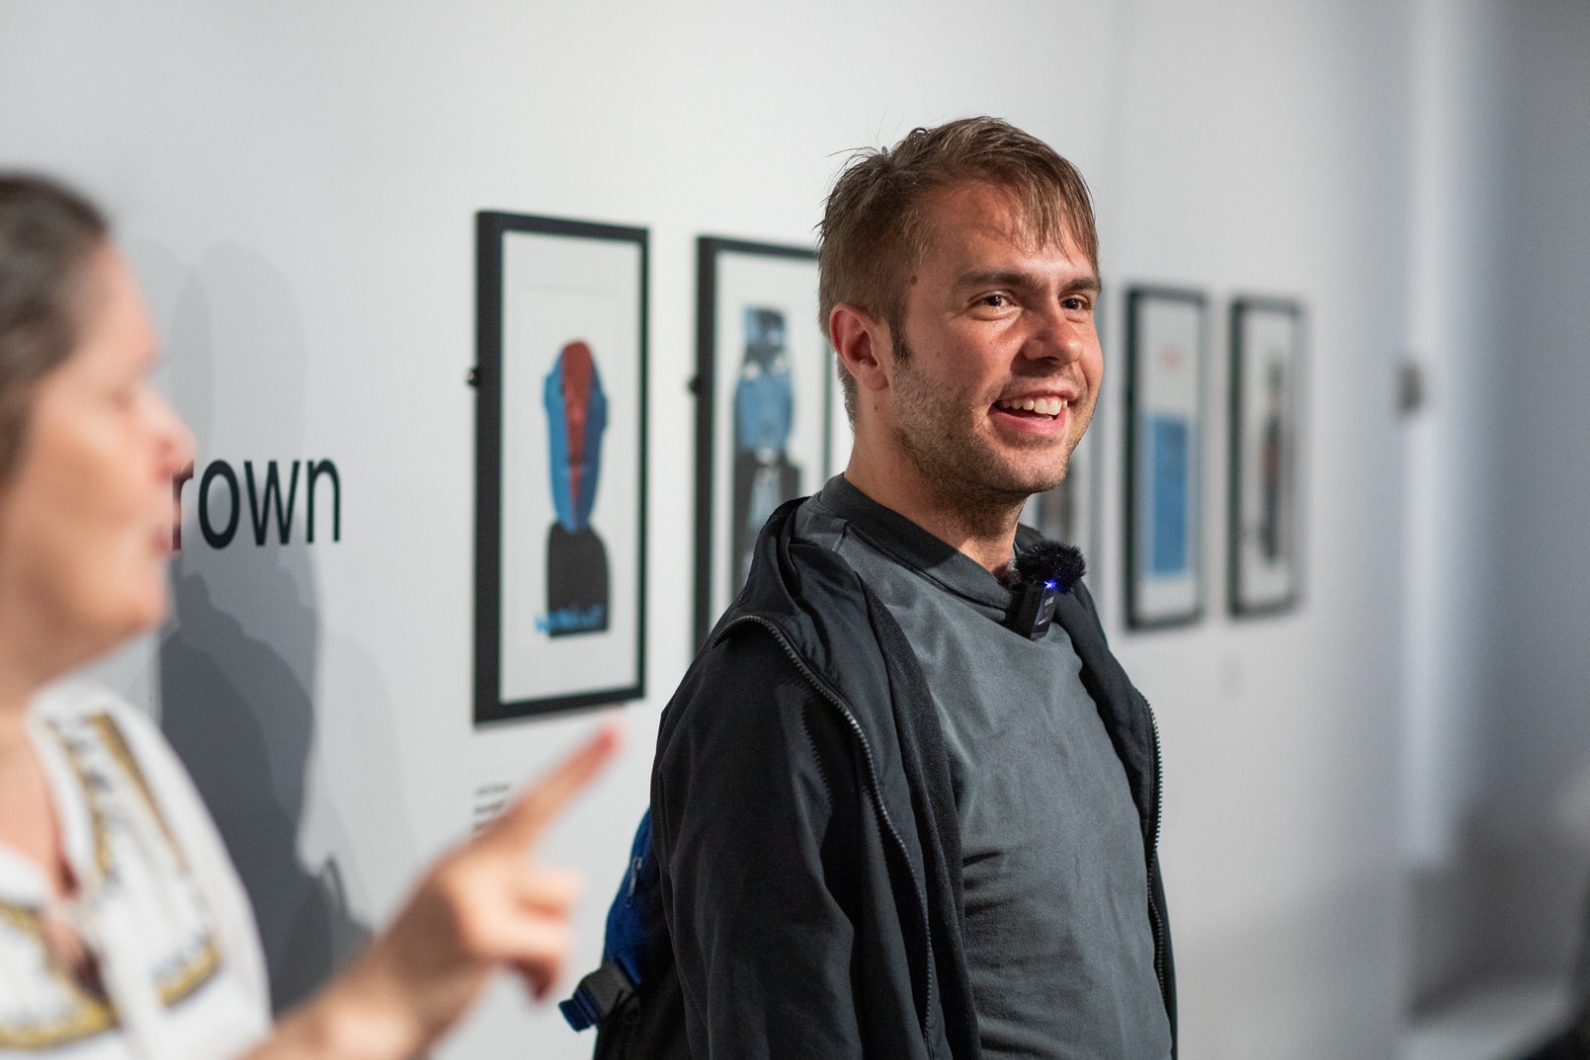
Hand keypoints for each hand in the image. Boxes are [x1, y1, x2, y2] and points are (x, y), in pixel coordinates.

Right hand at [263, 723, 620, 1059]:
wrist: (363, 1017)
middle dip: (551, 921)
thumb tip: (557, 889)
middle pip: (560, 875)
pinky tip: (514, 986)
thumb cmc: (412, 973)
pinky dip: (542, 978)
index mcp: (463, 859)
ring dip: (544, 953)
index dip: (578, 763)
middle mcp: (466, 867)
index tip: (615, 729)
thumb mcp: (455, 911)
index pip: (531, 801)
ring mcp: (471, 897)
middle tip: (525, 947)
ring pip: (560, 913)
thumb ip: (501, 885)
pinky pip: (553, 947)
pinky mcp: (480, 932)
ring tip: (505, 969)